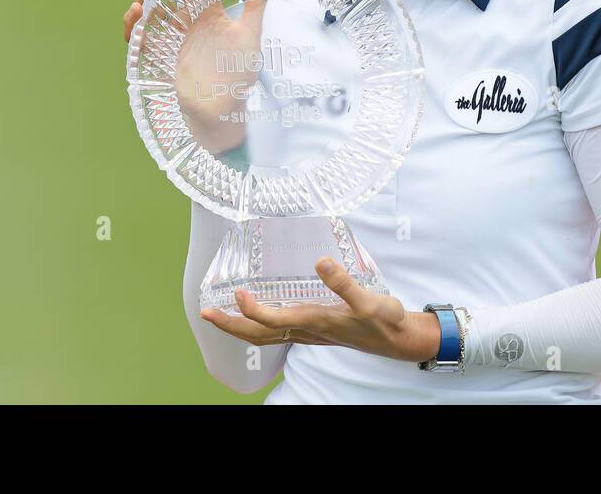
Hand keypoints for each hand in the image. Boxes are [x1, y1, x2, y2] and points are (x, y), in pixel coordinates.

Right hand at [122, 0, 270, 153]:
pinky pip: (137, 36)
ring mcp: (168, 35)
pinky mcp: (156, 55)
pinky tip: (139, 11)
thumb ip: (256, 1)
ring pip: (151, 2)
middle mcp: (185, 18)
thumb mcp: (250, 33)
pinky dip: (134, 23)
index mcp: (208, 9)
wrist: (224, 112)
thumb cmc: (237, 75)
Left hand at [199, 257, 443, 363]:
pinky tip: (253, 314)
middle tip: (204, 313)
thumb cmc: (382, 320)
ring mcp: (307, 332)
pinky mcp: (312, 329)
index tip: (237, 293)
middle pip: (258, 335)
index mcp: (315, 321)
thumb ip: (344, 282)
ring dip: (238, 327)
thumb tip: (320, 261)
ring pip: (264, 337)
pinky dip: (256, 326)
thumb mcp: (368, 300)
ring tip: (218, 315)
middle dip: (230, 326)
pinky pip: (275, 333)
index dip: (252, 310)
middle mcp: (306, 330)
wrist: (396, 339)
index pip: (273, 321)